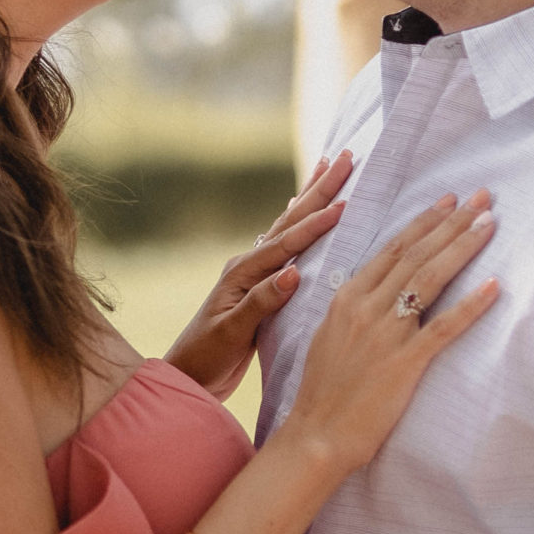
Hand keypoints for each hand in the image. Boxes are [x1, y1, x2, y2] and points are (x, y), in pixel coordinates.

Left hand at [163, 154, 353, 399]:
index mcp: (243, 273)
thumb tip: (293, 273)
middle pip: (290, 220)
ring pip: (288, 226)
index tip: (346, 204)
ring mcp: (252, 272)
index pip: (286, 243)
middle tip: (345, 157)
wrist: (188, 375)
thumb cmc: (207, 357)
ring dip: (310, 196)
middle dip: (319, 189)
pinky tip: (300, 207)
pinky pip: (285, 243)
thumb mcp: (233, 333)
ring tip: (327, 166)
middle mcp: (247, 265)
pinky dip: (298, 220)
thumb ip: (261, 303)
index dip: (316, 224)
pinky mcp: (259, 284)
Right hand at [282, 192, 497, 477]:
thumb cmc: (324, 392)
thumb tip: (373, 290)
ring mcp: (385, 333)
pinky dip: (470, 304)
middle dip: (452, 222)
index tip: (449, 201)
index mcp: (346, 297)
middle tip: (482, 197)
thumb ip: (353, 309)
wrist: (316, 435)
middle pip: (416, 254)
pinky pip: (444, 327)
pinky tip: (494, 286)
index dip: (424, 222)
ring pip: (430, 278)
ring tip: (490, 223)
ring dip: (462, 247)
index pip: (392, 249)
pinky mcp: (404, 363)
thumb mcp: (330, 336)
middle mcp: (366, 307)